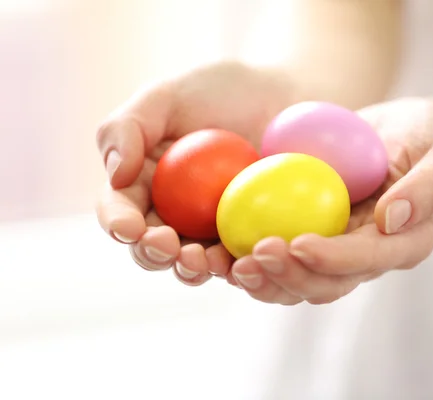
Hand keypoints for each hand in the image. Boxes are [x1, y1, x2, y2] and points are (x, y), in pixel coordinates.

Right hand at [95, 62, 297, 284]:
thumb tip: (116, 176)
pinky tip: (240, 263)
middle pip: (150, 247)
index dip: (119, 224)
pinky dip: (235, 269)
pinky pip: (237, 261)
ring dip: (190, 269)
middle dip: (152, 254)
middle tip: (168, 245)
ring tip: (200, 259)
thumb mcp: (167, 96)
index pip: (119, 210)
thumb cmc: (222, 92)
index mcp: (142, 183)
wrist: (283, 101)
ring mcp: (209, 229)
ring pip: (191, 263)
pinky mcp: (246, 237)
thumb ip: (127, 128)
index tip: (131, 228)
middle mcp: (171, 213)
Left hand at [228, 98, 432, 304]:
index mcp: (403, 243)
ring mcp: (340, 245)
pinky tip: (222, 244)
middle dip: (288, 277)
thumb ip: (427, 188)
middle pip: (326, 283)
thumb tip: (391, 217)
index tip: (299, 245)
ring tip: (228, 264)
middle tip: (251, 259)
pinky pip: (283, 252)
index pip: (366, 259)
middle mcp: (367, 254)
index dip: (332, 259)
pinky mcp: (317, 230)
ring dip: (264, 278)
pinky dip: (253, 255)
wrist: (418, 134)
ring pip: (298, 279)